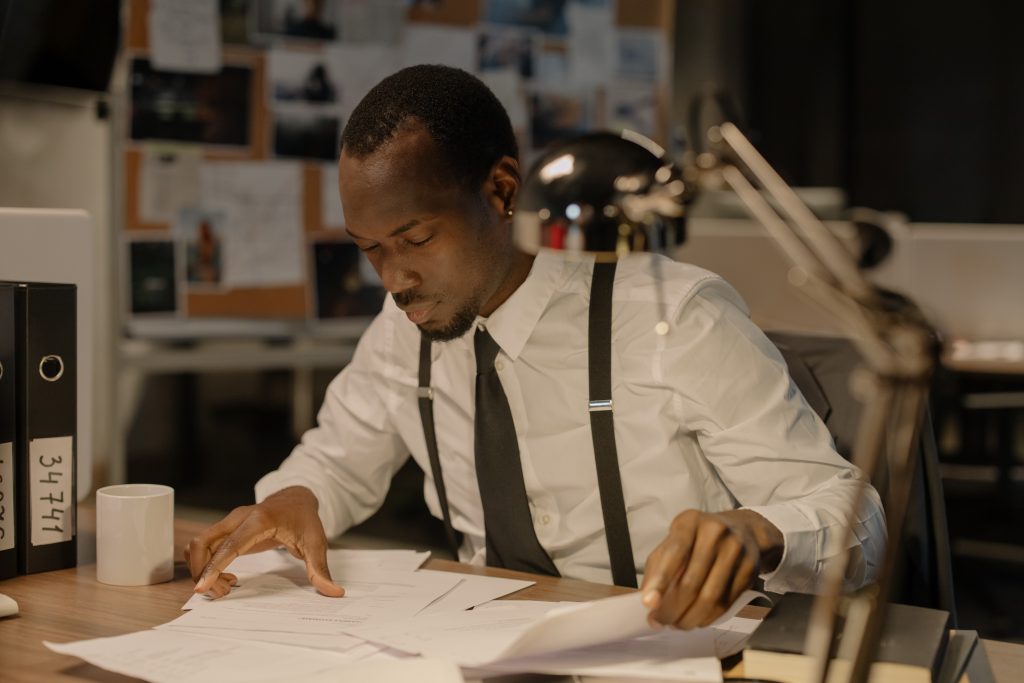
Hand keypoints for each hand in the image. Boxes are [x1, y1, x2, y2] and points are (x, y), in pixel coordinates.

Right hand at [184, 486, 344, 599]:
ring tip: (227, 585)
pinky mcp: (225, 529)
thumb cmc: (304, 519)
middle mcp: (238, 519)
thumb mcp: (316, 543)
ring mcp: (229, 522)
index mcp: (259, 521)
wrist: (296, 498)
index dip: (213, 567)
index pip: (229, 545)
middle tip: (223, 592)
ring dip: (203, 569)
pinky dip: (206, 563)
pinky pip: (204, 546)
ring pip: (198, 546)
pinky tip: (227, 575)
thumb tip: (333, 592)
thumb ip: (320, 568)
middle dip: (204, 573)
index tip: (201, 587)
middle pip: (203, 544)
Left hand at [640, 509, 782, 628]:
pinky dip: (708, 617)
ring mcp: (735, 551)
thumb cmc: (699, 538)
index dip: (660, 581)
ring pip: (711, 597)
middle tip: (661, 621)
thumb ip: (659, 566)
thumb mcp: (675, 540)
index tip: (648, 604)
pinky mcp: (749, 570)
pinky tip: (697, 620)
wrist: (743, 529)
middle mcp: (715, 533)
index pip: (674, 553)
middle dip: (673, 608)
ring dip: (690, 618)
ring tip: (677, 624)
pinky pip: (726, 603)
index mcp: (690, 522)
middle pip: (691, 581)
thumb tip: (648, 601)